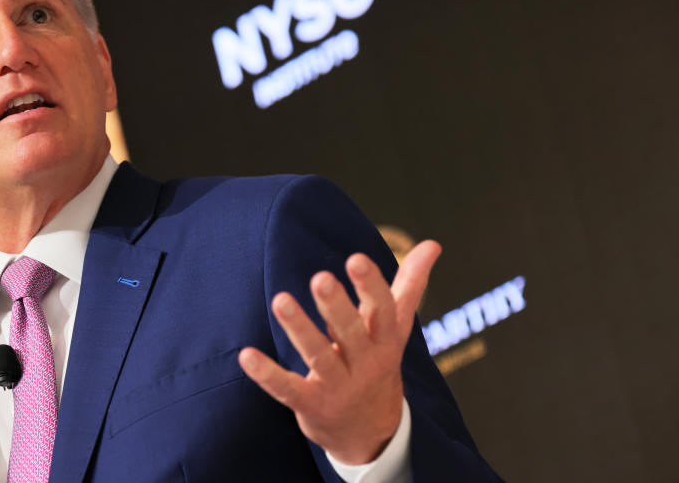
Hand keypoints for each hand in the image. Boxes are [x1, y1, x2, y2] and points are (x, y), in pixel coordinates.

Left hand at [238, 240, 439, 464]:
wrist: (372, 435)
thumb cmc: (378, 365)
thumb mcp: (396, 329)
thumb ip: (409, 285)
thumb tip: (432, 243)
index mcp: (385, 341)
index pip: (383, 311)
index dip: (371, 286)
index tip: (356, 259)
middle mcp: (364, 364)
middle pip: (351, 333)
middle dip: (336, 306)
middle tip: (320, 278)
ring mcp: (338, 387)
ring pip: (318, 356)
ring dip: (299, 328)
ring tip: (280, 300)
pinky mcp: (312, 406)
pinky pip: (287, 389)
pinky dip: (267, 374)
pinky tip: (246, 356)